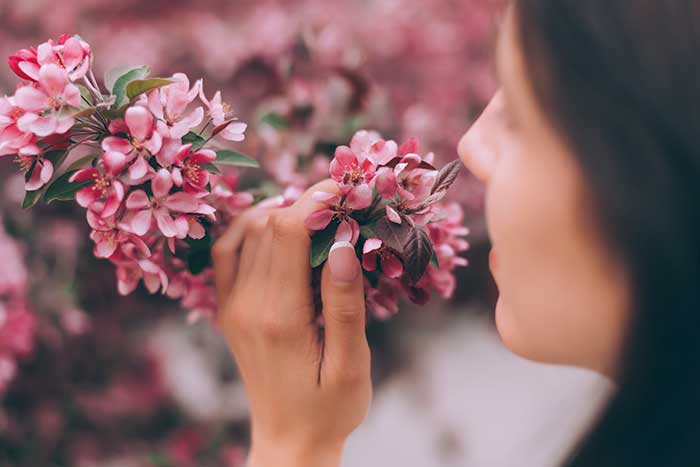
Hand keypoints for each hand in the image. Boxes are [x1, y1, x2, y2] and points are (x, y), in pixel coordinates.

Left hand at [213, 179, 371, 466]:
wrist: (289, 441)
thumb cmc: (330, 407)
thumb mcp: (351, 364)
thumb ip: (345, 305)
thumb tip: (343, 245)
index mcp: (281, 317)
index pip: (291, 232)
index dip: (318, 199)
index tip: (347, 187)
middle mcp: (248, 305)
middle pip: (270, 226)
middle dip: (307, 201)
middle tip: (342, 197)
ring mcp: (233, 307)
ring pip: (248, 233)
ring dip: (282, 211)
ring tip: (318, 210)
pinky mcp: (229, 310)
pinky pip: (227, 253)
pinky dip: (246, 228)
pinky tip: (271, 221)